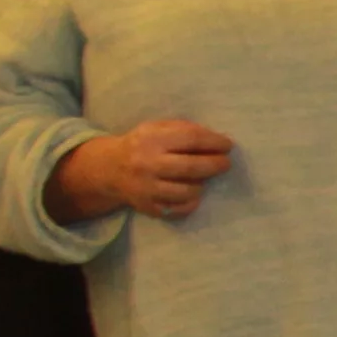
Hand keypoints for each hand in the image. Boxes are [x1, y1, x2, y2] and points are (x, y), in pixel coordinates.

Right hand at [55, 116, 236, 221]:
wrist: (109, 168)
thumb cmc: (142, 145)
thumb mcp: (156, 128)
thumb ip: (183, 129)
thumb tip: (217, 139)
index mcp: (150, 139)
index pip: (190, 139)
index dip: (214, 142)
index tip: (228, 145)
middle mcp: (147, 164)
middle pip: (191, 167)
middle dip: (215, 165)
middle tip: (225, 163)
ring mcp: (146, 188)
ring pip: (187, 191)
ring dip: (201, 185)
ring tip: (202, 178)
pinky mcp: (148, 207)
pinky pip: (179, 209)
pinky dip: (191, 202)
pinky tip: (191, 193)